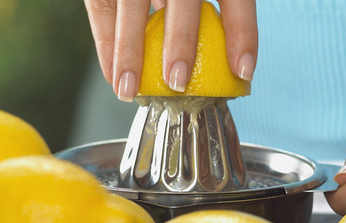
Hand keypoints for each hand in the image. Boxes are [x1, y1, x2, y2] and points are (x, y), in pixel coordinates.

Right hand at [83, 0, 257, 101]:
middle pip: (182, 0)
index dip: (242, 32)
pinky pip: (103, 8)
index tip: (243, 71)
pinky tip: (112, 75)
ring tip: (129, 90)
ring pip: (132, 5)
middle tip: (178, 81)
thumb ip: (214, 15)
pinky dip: (106, 43)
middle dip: (181, 40)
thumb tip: (227, 69)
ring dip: (129, 50)